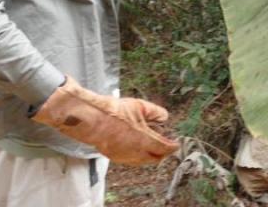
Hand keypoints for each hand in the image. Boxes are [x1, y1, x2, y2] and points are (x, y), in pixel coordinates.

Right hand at [33, 77, 178, 165]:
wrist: (91, 119)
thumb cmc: (113, 111)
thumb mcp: (139, 106)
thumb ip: (155, 112)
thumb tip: (164, 117)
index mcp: (144, 140)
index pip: (164, 148)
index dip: (172, 146)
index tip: (176, 144)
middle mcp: (136, 152)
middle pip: (155, 158)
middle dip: (162, 153)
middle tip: (166, 146)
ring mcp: (124, 156)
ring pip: (142, 160)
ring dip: (149, 154)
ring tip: (152, 144)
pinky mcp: (114, 156)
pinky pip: (130, 159)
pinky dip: (137, 154)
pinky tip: (135, 145)